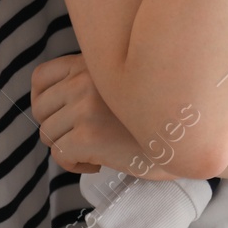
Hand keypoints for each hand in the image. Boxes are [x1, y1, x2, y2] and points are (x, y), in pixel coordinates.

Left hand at [32, 53, 175, 180]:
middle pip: (41, 111)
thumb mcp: (123, 82)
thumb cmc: (157, 115)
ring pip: (49, 135)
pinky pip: (60, 156)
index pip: (41, 76)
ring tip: (96, 151)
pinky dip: (75, 165)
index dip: (43, 99)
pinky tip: (99, 164)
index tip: (58, 115)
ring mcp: (85, 106)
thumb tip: (54, 104)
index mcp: (92, 63)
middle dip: (59, 129)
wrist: (186, 138)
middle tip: (85, 138)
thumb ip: (93, 80)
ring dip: (69, 148)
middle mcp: (85, 79)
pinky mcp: (87, 135)